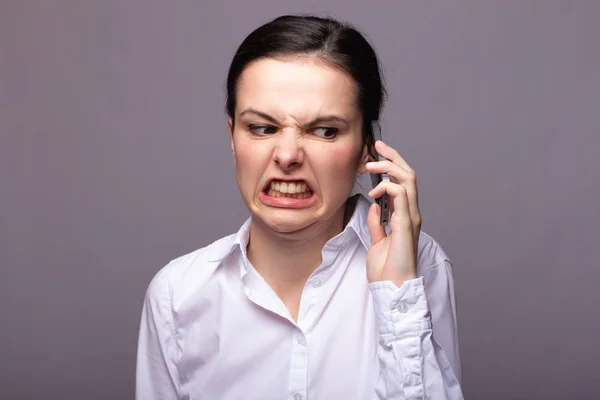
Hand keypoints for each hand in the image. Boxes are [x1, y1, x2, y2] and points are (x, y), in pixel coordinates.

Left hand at [365, 140, 421, 286]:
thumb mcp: (377, 242)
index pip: (403, 183)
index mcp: (405, 216)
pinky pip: (401, 196)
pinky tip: (373, 193)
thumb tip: (375, 206)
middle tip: (378, 146)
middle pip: (409, 175)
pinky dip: (387, 187)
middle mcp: (411, 213)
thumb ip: (377, 223)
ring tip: (370, 166)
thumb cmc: (387, 269)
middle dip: (393, 157)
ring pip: (408, 180)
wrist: (392, 286)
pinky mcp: (406, 224)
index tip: (378, 153)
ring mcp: (410, 217)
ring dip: (389, 168)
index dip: (393, 165)